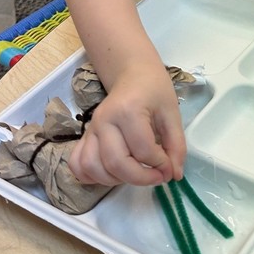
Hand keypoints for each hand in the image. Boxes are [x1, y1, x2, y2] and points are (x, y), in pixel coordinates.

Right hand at [68, 62, 186, 186]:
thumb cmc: (153, 90)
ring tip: (135, 173)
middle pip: (116, 163)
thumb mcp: (172, 113)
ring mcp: (90, 129)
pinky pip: (77, 164)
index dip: (160, 166)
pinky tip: (112, 174)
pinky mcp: (84, 136)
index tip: (170, 168)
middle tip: (157, 176)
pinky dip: (91, 176)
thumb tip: (174, 174)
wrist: (133, 74)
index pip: (143, 151)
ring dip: (116, 180)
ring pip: (93, 168)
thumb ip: (176, 145)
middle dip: (140, 178)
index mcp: (128, 111)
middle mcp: (104, 121)